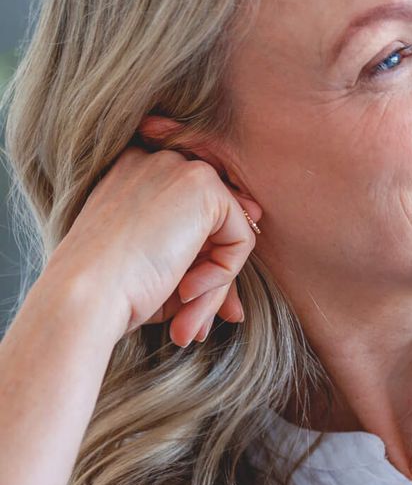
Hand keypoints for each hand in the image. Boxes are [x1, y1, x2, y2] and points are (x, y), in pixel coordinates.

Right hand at [48, 125, 261, 348]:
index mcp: (134, 175)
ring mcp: (179, 168)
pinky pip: (241, 239)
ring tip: (187, 321)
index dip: (198, 262)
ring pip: (227, 235)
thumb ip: (205, 248)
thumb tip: (254, 229)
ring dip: (214, 286)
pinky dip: (222, 276)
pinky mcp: (203, 185)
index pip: (191, 218)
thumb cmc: (113, 289)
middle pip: (212, 226)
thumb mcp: (161, 265)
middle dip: (210, 277)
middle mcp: (156, 161)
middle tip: (193, 323)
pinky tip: (185, 291)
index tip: (186, 300)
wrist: (84, 293)